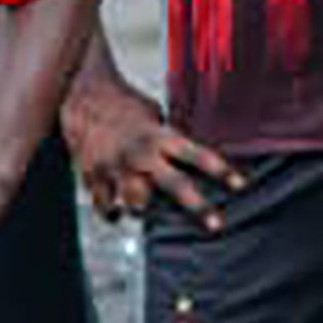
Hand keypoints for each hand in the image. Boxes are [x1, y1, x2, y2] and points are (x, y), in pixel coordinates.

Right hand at [61, 79, 239, 225]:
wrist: (81, 96)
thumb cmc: (125, 105)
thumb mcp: (154, 115)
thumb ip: (169, 139)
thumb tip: (192, 159)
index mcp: (159, 134)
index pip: (195, 153)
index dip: (220, 169)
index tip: (240, 185)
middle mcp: (141, 152)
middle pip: (175, 184)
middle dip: (198, 207)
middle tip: (217, 226)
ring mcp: (116, 166)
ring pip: (136, 203)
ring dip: (144, 211)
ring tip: (146, 214)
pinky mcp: (93, 176)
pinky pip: (107, 207)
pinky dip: (113, 213)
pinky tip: (118, 214)